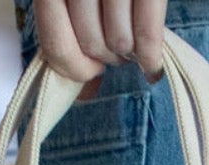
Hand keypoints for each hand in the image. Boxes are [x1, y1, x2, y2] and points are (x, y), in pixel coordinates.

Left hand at [33, 0, 166, 85]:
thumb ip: (66, 29)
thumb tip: (83, 92)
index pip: (56, 45)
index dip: (74, 67)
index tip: (90, 69)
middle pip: (90, 44)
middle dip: (107, 56)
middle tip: (119, 50)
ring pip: (119, 41)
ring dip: (129, 53)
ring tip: (134, 44)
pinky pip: (147, 32)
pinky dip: (151, 55)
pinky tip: (152, 65)